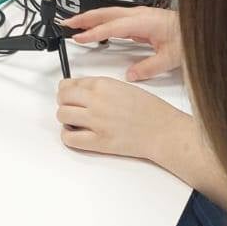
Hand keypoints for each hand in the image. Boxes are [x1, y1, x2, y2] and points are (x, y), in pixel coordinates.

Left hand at [56, 75, 180, 161]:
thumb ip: (100, 88)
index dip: (67, 90)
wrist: (163, 131)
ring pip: (62, 115)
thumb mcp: (123, 87)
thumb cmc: (150, 110)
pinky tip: (76, 134)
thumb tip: (82, 91)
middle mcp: (96, 101)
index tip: (69, 94)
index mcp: (103, 85)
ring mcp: (96, 122)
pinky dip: (68, 136)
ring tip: (75, 121)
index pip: (70, 83)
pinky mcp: (98, 142)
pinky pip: (69, 138)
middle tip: (71, 107)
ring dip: (65, 118)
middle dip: (64, 102)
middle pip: (62, 98)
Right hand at [61, 5, 181, 80]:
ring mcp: (139, 15)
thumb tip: (131, 74)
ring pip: (109, 14)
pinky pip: (116, 18)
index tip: (79, 37)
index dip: (94, 32)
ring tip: (76, 24)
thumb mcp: (170, 57)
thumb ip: (149, 67)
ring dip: (91, 18)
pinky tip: (98, 29)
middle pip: (106, 13)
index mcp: (143, 21)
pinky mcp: (141, 19)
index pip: (112, 26)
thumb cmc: (188, 38)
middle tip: (67, 23)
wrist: (202, 27)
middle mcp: (139, 15)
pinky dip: (102, 22)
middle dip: (85, 18)